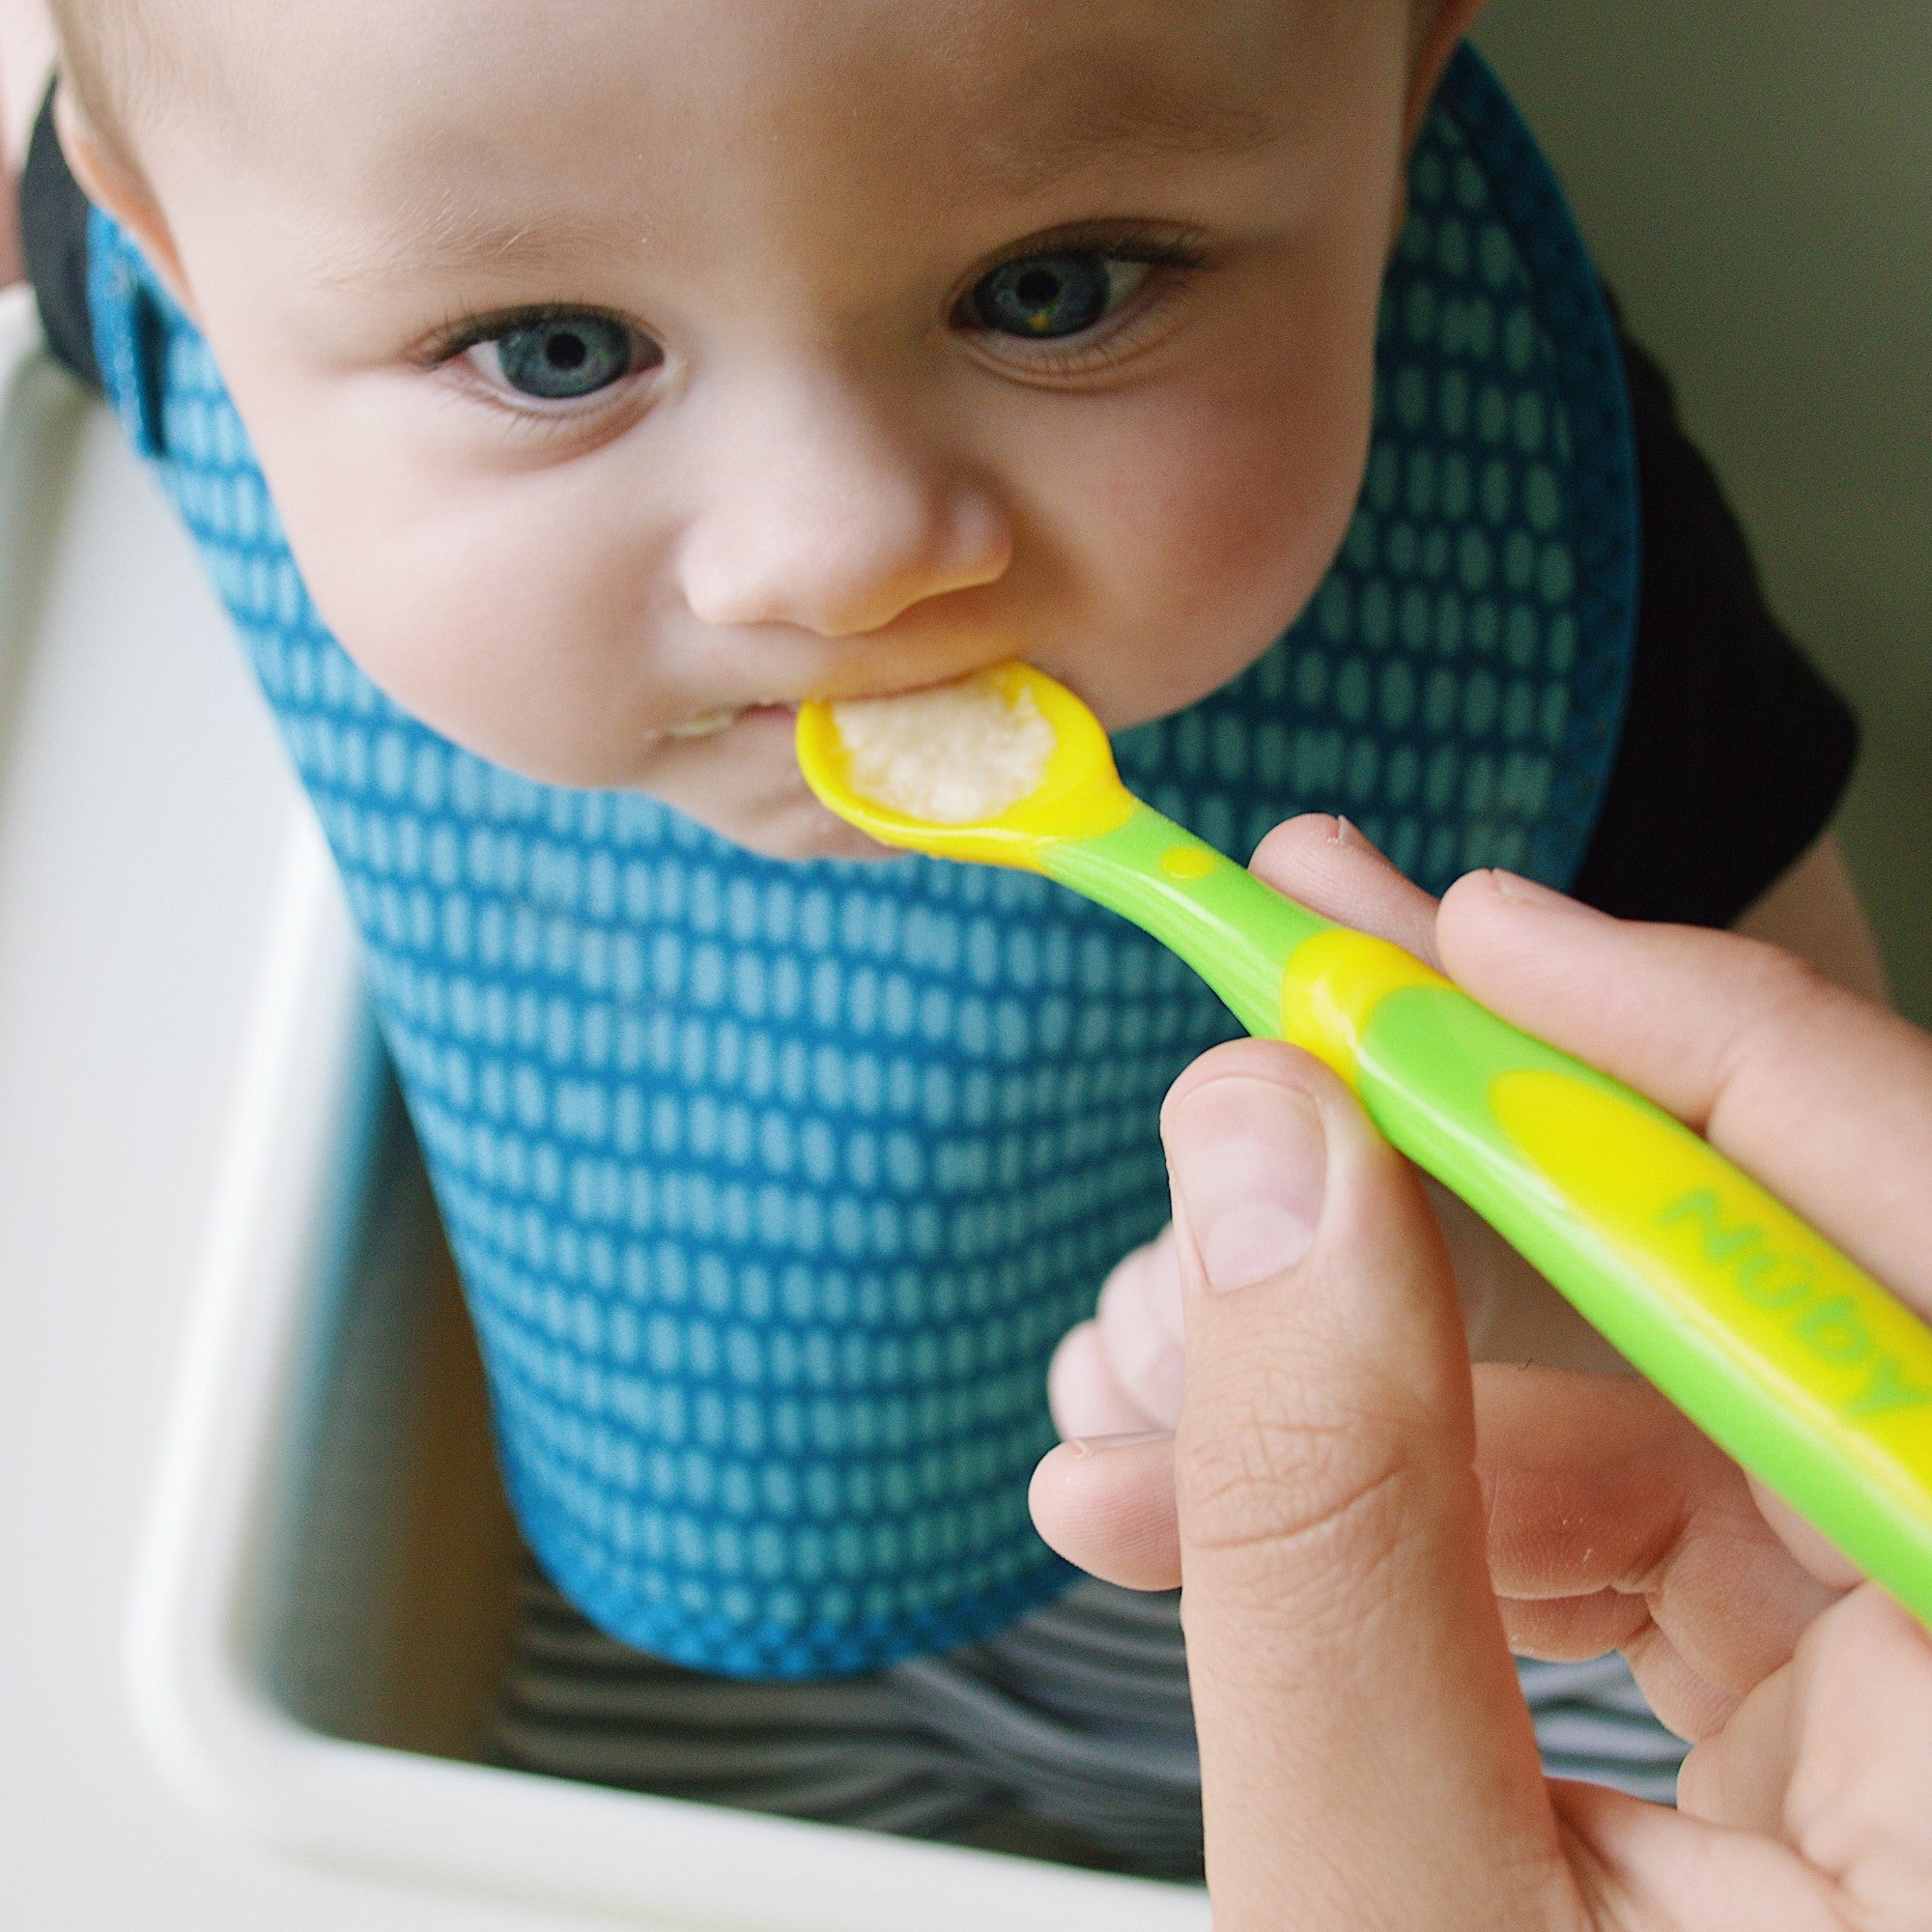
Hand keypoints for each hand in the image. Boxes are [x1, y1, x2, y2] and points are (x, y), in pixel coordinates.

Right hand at [1031, 817, 1931, 1927]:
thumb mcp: (1390, 1921)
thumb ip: (1326, 1530)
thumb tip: (1263, 1168)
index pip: (1899, 1256)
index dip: (1670, 1050)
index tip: (1443, 928)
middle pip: (1754, 1313)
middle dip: (1437, 1200)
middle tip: (1242, 1074)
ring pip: (1653, 1423)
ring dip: (1359, 1386)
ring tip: (1117, 1410)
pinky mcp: (1853, 1750)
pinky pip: (1626, 1538)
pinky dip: (1403, 1505)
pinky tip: (1189, 1514)